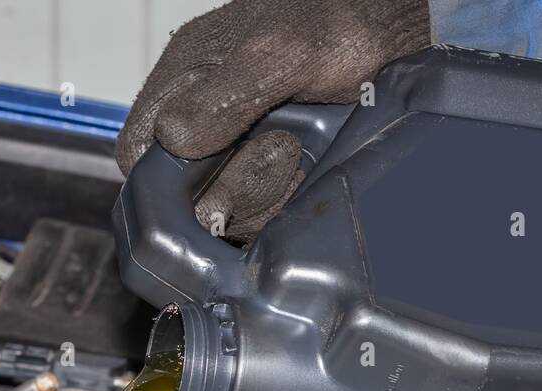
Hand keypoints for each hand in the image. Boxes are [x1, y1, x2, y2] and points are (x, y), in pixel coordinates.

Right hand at [116, 0, 430, 239]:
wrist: (404, 37)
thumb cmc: (342, 24)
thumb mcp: (279, 53)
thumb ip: (221, 96)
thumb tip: (172, 139)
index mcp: (184, 81)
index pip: (137, 153)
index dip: (159, 181)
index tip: (205, 178)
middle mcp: (205, 121)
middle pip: (184, 196)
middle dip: (232, 183)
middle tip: (278, 147)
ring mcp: (241, 153)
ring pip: (228, 211)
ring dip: (266, 190)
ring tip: (300, 146)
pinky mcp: (274, 179)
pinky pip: (265, 216)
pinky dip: (288, 197)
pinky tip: (311, 163)